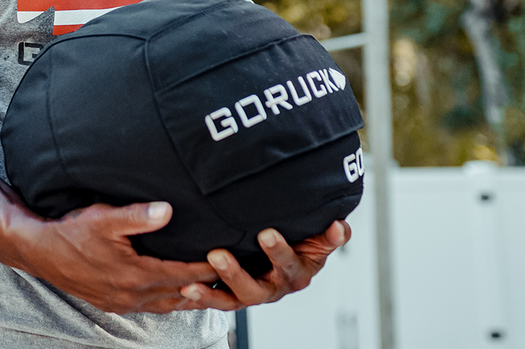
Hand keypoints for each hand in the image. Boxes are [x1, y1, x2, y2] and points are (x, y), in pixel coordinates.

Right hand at [14, 201, 220, 313]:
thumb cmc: (70, 232)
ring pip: (166, 305)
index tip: (228, 260)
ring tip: (208, 288)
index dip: (207, 268)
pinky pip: (149, 307)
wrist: (39, 251)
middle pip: (180, 294)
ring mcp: (121, 303)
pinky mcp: (111, 304)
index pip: (183, 274)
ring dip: (187, 297)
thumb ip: (138, 216)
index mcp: (135, 275)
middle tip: (228, 277)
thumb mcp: (104, 218)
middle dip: (204, 286)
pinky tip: (172, 293)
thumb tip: (168, 210)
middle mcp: (131, 295)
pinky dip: (166, 301)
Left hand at [178, 221, 350, 310]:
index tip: (266, 234)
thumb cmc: (302, 242)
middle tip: (218, 255)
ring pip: (231, 299)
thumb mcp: (319, 240)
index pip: (289, 265)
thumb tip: (340, 226)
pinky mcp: (231, 296)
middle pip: (255, 288)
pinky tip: (184, 289)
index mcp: (297, 273)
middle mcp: (274, 288)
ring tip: (191, 284)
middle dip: (236, 273)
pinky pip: (215, 300)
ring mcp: (251, 294)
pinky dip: (200, 297)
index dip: (279, 252)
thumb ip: (330, 236)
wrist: (283, 254)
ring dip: (211, 292)